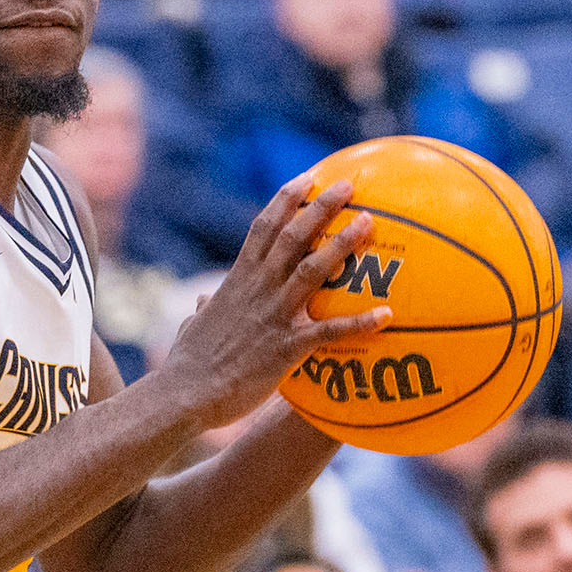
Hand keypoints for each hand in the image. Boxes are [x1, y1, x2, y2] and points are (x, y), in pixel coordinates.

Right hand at [157, 173, 390, 428]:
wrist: (185, 394)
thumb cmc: (187, 365)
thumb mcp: (193, 325)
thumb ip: (204, 307)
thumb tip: (202, 299)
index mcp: (237, 279)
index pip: (263, 227)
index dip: (286, 200)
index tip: (307, 178)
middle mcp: (257, 288)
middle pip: (293, 235)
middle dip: (321, 206)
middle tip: (348, 185)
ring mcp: (273, 315)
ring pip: (313, 269)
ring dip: (342, 244)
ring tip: (369, 222)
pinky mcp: (285, 347)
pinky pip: (329, 331)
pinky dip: (358, 322)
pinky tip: (386, 315)